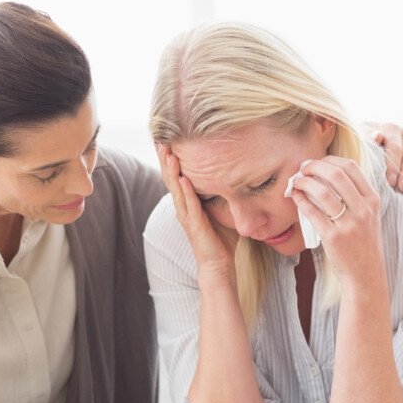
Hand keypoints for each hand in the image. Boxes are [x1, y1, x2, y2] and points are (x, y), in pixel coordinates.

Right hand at [156, 144, 235, 276]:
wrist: (219, 264)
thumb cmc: (222, 237)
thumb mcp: (225, 208)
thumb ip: (226, 192)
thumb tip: (241, 173)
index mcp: (188, 201)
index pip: (177, 175)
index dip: (171, 158)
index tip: (168, 139)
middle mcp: (183, 206)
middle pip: (170, 178)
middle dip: (165, 158)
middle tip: (160, 139)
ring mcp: (186, 215)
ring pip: (175, 188)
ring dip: (171, 171)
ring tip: (167, 153)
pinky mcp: (193, 225)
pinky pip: (188, 205)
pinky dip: (185, 191)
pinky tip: (183, 178)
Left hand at [288, 156, 385, 287]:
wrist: (366, 274)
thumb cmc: (363, 243)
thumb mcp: (368, 216)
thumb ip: (355, 196)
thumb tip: (327, 174)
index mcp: (373, 200)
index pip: (351, 167)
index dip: (329, 160)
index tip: (317, 162)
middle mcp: (363, 209)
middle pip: (336, 174)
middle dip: (314, 166)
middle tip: (302, 168)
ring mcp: (349, 223)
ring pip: (323, 191)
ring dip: (304, 182)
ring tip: (296, 181)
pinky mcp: (333, 237)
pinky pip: (312, 212)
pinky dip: (300, 200)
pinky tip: (295, 196)